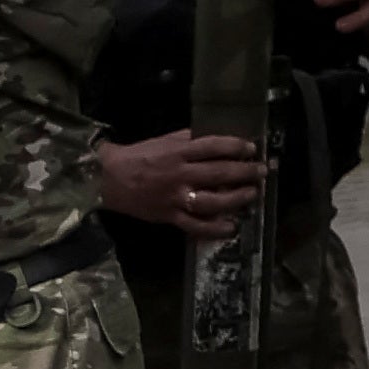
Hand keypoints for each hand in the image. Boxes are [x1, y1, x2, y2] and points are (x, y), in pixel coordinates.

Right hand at [97, 128, 263, 236]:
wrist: (106, 180)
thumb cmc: (136, 156)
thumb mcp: (164, 141)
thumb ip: (189, 140)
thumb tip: (217, 141)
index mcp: (178, 152)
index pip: (215, 147)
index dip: (237, 147)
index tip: (251, 148)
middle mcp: (180, 174)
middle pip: (220, 173)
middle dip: (246, 172)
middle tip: (261, 172)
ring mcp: (175, 198)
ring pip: (213, 200)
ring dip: (237, 198)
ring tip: (252, 194)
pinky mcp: (168, 216)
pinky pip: (194, 225)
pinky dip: (214, 228)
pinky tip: (230, 227)